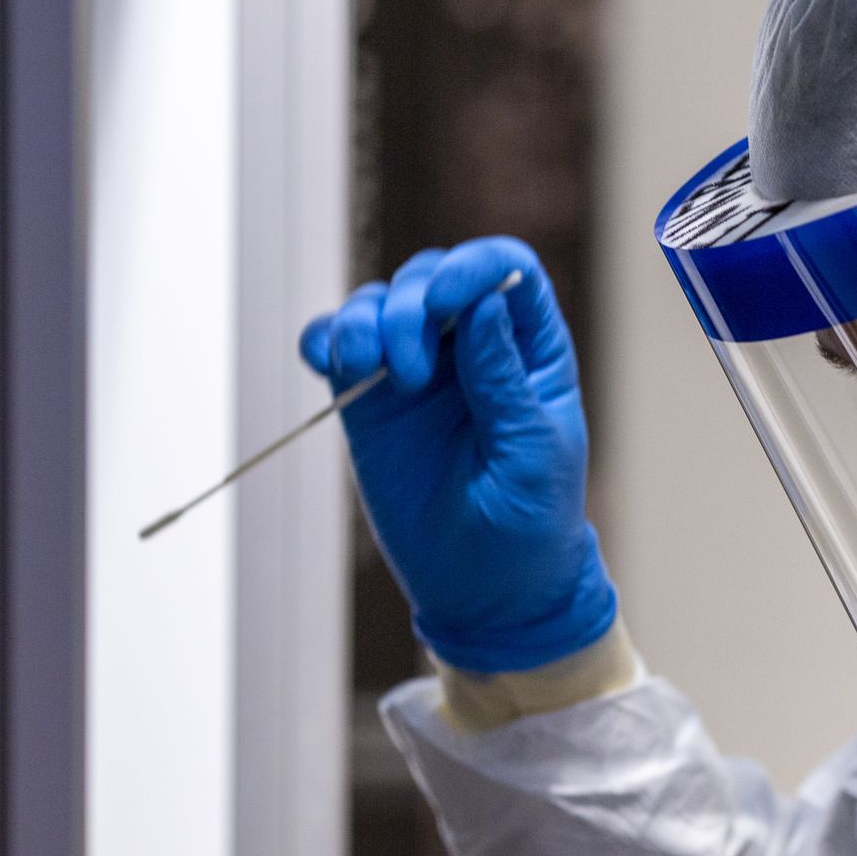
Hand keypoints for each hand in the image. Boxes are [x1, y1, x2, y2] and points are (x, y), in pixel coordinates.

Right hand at [299, 236, 615, 672]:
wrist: (487, 588)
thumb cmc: (530, 520)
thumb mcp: (532, 450)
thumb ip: (503, 379)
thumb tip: (483, 304)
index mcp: (528, 349)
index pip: (505, 270)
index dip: (473, 267)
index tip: (444, 301)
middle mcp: (471, 346)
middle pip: (432, 276)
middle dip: (409, 306)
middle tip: (411, 373)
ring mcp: (417, 369)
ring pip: (379, 302)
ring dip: (364, 320)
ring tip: (368, 368)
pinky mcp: (370, 401)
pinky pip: (337, 346)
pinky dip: (324, 338)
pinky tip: (330, 362)